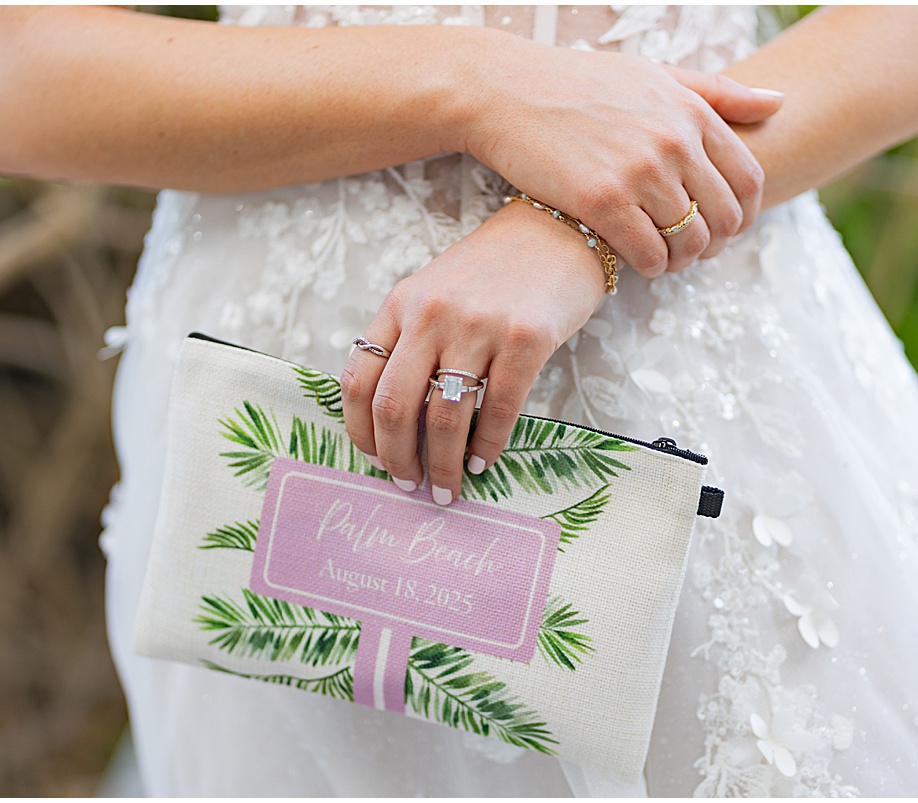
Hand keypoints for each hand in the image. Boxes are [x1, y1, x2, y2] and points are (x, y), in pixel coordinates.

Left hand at [340, 200, 604, 504]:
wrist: (558, 227)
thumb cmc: (494, 269)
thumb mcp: (435, 291)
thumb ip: (409, 340)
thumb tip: (394, 418)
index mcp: (401, 304)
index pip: (359, 378)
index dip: (361, 429)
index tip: (373, 457)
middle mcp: (432, 314)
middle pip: (395, 406)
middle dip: (396, 459)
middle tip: (407, 485)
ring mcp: (479, 326)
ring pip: (445, 417)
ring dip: (442, 464)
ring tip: (447, 487)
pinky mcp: (527, 340)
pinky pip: (499, 410)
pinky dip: (487, 447)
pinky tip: (481, 462)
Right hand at [457, 32, 780, 276]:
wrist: (507, 91)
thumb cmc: (577, 83)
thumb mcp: (654, 74)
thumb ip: (717, 91)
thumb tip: (778, 101)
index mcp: (691, 112)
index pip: (748, 179)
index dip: (743, 215)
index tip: (722, 228)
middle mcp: (673, 141)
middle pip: (724, 217)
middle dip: (714, 244)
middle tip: (691, 252)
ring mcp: (639, 172)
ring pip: (688, 241)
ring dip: (681, 261)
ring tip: (663, 260)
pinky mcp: (602, 200)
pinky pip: (647, 253)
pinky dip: (650, 267)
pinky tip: (635, 264)